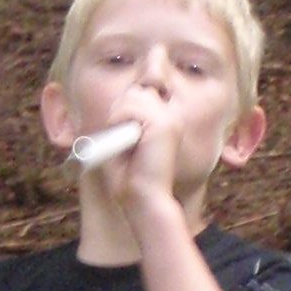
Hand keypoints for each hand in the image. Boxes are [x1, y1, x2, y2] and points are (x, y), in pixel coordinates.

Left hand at [93, 91, 184, 222]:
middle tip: (123, 142)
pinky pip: (131, 107)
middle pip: (135, 91)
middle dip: (120, 112)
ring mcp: (170, 118)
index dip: (122, 112)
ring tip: (127, 144)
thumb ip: (126, 116)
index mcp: (165, 121)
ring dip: (119, 119)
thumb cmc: (130, 177)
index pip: (138, 95)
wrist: (144, 198)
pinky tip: (128, 143)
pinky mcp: (165, 124)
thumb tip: (127, 94)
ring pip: (132, 96)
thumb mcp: (126, 139)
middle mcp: (171, 116)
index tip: (122, 136)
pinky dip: (121, 123)